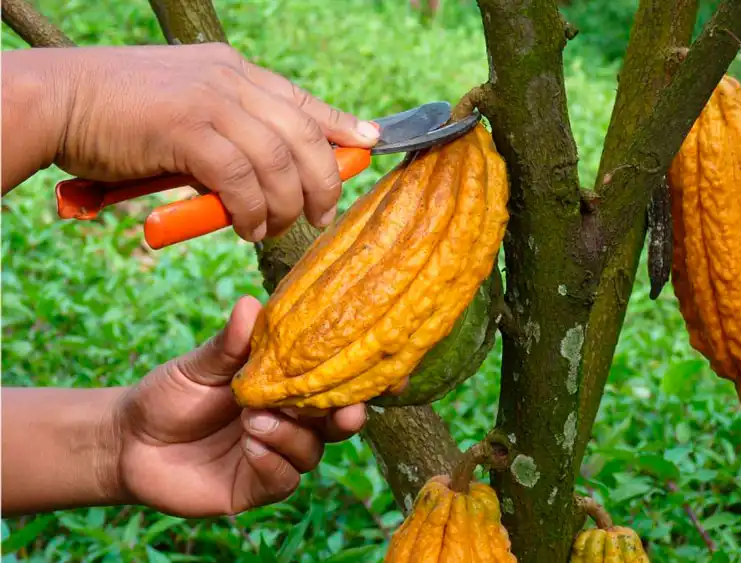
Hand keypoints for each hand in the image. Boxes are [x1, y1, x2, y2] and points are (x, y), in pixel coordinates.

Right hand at [23, 44, 379, 238]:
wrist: (58, 101)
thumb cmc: (118, 115)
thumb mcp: (186, 112)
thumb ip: (227, 133)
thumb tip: (263, 175)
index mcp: (233, 70)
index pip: (302, 101)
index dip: (340, 127)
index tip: (368, 148)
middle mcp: (231, 79)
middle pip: (303, 136)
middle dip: (322, 181)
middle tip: (320, 216)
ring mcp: (211, 101)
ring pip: (278, 161)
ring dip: (283, 205)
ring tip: (272, 229)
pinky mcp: (189, 128)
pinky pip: (241, 179)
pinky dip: (250, 209)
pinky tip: (245, 227)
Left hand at [111, 296, 370, 516]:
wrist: (128, 441)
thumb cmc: (169, 395)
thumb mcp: (200, 365)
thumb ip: (230, 344)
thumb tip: (250, 305)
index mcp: (286, 386)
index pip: (334, 382)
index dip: (361, 379)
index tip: (386, 371)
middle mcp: (289, 422)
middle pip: (336, 422)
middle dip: (346, 414)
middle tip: (340, 408)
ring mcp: (275, 455)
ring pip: (311, 451)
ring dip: (291, 435)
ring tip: (253, 420)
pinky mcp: (256, 487)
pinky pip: (284, 480)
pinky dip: (273, 462)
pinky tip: (250, 446)